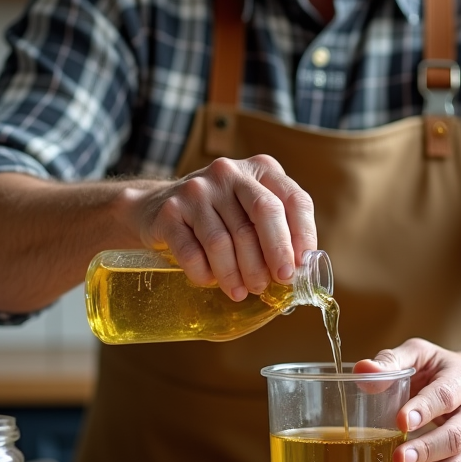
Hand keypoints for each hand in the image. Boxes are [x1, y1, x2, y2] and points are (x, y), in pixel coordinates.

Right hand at [131, 155, 316, 300]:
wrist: (157, 206)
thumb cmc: (218, 215)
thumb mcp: (250, 210)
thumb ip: (276, 230)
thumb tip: (299, 269)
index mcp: (260, 169)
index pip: (294, 199)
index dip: (303, 235)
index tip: (301, 266)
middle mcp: (229, 173)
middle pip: (263, 213)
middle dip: (274, 254)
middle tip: (277, 282)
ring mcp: (197, 190)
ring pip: (225, 240)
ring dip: (236, 274)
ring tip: (241, 292)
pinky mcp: (170, 211)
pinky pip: (192, 252)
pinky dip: (205, 274)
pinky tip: (210, 282)